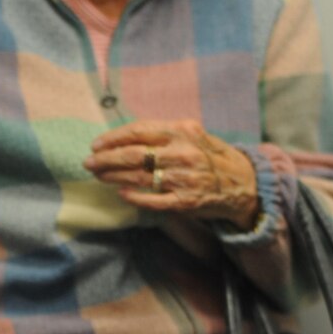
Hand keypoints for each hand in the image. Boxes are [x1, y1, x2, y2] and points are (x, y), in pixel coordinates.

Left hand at [84, 120, 260, 227]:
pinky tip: (121, 193)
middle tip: (89, 163)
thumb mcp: (193, 134)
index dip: (113, 138)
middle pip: (134, 155)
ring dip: (113, 177)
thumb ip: (164, 133)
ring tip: (99, 176)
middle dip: (106, 159)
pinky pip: (153, 200)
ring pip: (139, 177)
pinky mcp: (186, 201)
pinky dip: (134, 196)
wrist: (244, 184)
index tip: (95, 145)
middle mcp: (183, 153)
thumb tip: (126, 137)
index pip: (139, 131)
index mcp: (182, 131)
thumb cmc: (211, 156)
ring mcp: (184, 178)